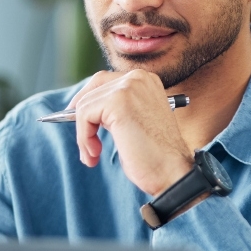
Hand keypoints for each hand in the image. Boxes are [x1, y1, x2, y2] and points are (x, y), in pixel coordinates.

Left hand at [67, 70, 194, 195]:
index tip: (78, 119)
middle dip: (82, 115)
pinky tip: (95, 154)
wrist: (171, 172)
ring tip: (94, 155)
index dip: (88, 100)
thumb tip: (83, 107)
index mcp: (146, 81)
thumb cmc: (154, 156)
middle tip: (84, 141)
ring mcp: (129, 87)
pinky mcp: (118, 101)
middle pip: (93, 87)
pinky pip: (83, 115)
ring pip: (85, 104)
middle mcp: (138, 78)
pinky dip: (84, 137)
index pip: (105, 80)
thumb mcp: (134, 122)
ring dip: (84, 134)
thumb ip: (115, 109)